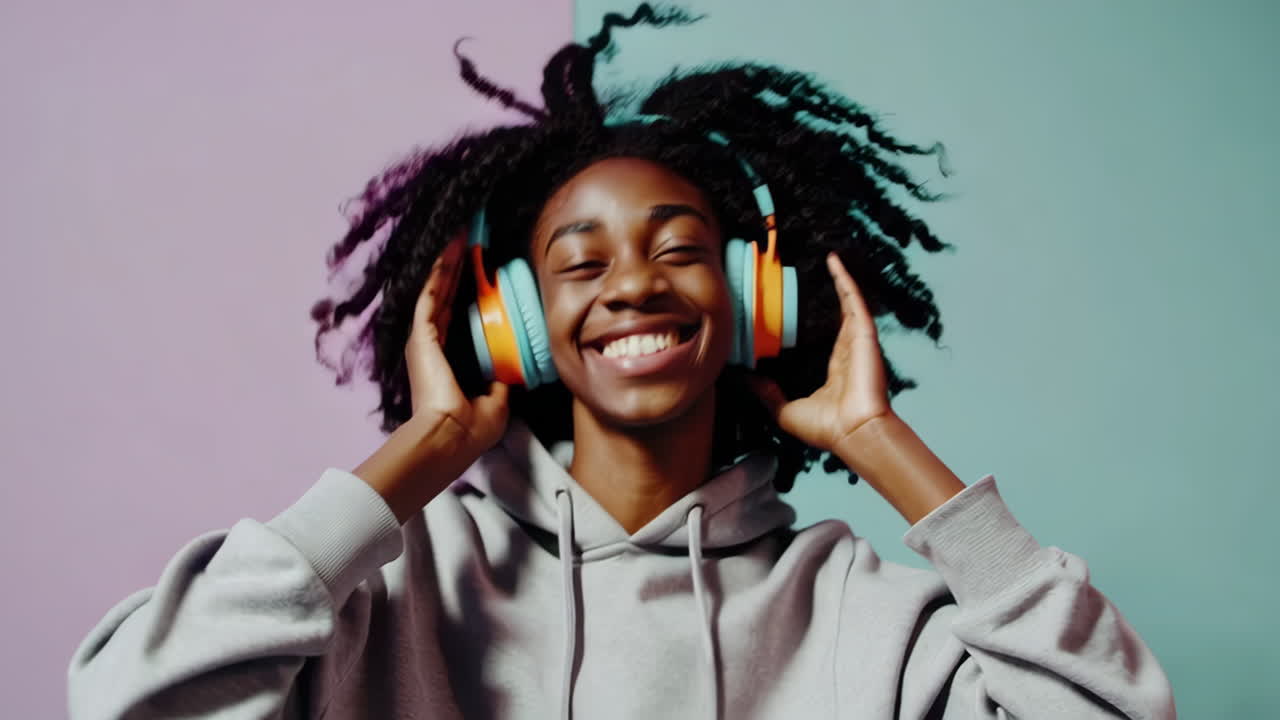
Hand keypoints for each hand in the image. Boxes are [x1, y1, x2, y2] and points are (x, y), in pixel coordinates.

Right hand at [405, 234, 509, 457]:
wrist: (450, 437)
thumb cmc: (470, 428)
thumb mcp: (495, 401)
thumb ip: (500, 382)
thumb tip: (511, 369)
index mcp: (447, 360)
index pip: (457, 315)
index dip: (467, 291)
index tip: (479, 269)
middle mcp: (432, 345)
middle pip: (446, 296)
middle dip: (458, 268)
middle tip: (468, 240)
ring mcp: (424, 338)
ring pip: (437, 290)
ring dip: (448, 262)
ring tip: (459, 235)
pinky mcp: (421, 335)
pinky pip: (431, 294)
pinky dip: (439, 271)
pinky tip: (449, 250)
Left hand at [748, 252, 894, 452]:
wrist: (853, 431)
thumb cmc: (827, 428)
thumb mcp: (785, 410)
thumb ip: (766, 393)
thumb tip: (743, 378)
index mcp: (833, 368)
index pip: (822, 336)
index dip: (811, 319)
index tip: (795, 305)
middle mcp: (848, 350)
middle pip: (837, 312)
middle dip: (827, 291)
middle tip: (809, 271)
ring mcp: (857, 340)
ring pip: (847, 301)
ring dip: (839, 279)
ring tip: (827, 258)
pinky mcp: (864, 334)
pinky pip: (854, 299)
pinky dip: (845, 279)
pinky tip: (834, 262)